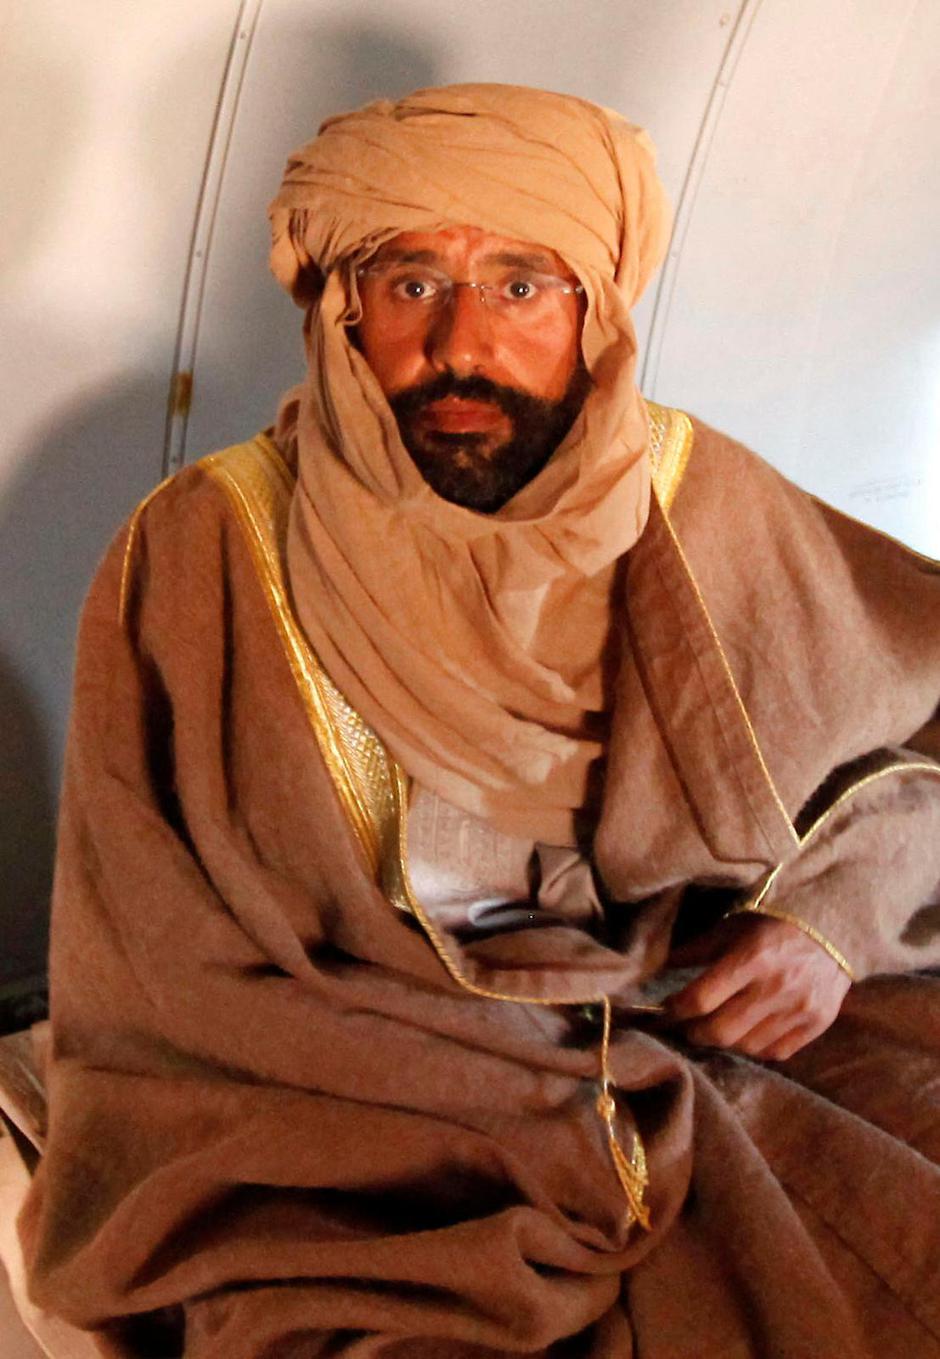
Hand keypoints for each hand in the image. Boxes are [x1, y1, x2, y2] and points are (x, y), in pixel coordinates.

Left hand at [664, 913, 851, 1060]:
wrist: (835, 930)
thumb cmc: (775, 924)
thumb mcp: (734, 927)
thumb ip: (698, 949)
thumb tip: (661, 967)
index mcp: (752, 957)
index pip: (701, 999)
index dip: (674, 1010)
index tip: (664, 1011)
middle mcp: (775, 987)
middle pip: (720, 1031)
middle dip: (693, 1032)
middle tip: (685, 1026)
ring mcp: (799, 1009)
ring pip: (745, 1046)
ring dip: (723, 1042)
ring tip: (714, 1028)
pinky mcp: (817, 1024)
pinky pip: (775, 1052)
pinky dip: (754, 1047)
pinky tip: (746, 1033)